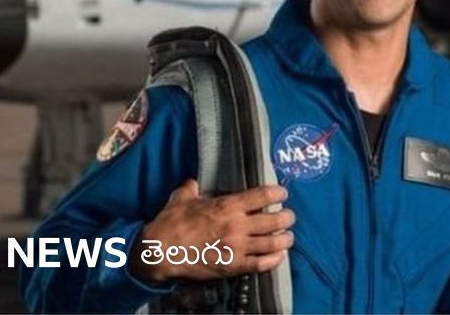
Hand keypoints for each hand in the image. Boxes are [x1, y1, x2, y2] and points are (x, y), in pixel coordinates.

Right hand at [130, 179, 293, 282]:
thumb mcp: (181, 198)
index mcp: (227, 206)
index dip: (278, 192)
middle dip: (286, 217)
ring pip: (272, 243)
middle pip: (274, 220)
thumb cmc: (171, 223)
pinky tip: (279, 256)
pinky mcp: (232, 266)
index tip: (283, 193)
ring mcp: (236, 247)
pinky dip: (274, 260)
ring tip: (288, 237)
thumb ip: (191, 188)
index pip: (262, 195)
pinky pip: (261, 264)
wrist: (160, 251)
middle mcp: (237, 225)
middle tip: (289, 216)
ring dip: (285, 239)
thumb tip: (193, 182)